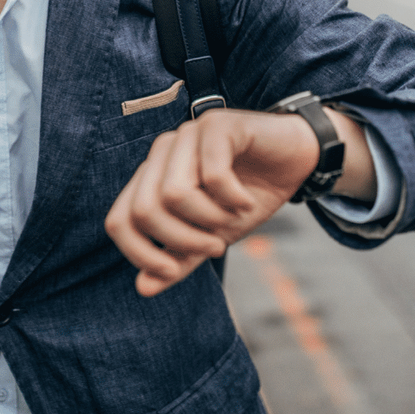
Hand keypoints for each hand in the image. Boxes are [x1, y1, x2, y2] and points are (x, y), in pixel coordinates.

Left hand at [104, 109, 319, 297]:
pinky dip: (232, 199)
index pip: (119, 221)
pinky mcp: (217, 125)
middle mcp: (162, 153)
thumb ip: (179, 258)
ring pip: (174, 194)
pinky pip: (212, 175)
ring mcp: (187, 135)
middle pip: (144, 210)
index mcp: (151, 177)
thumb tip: (142, 288)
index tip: (173, 272)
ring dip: (209, 219)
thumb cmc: (249, 195)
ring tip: (233, 218)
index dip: (140, 254)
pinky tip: (246, 201)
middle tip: (215, 247)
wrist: (295, 160)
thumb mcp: (212, 235)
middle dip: (181, 241)